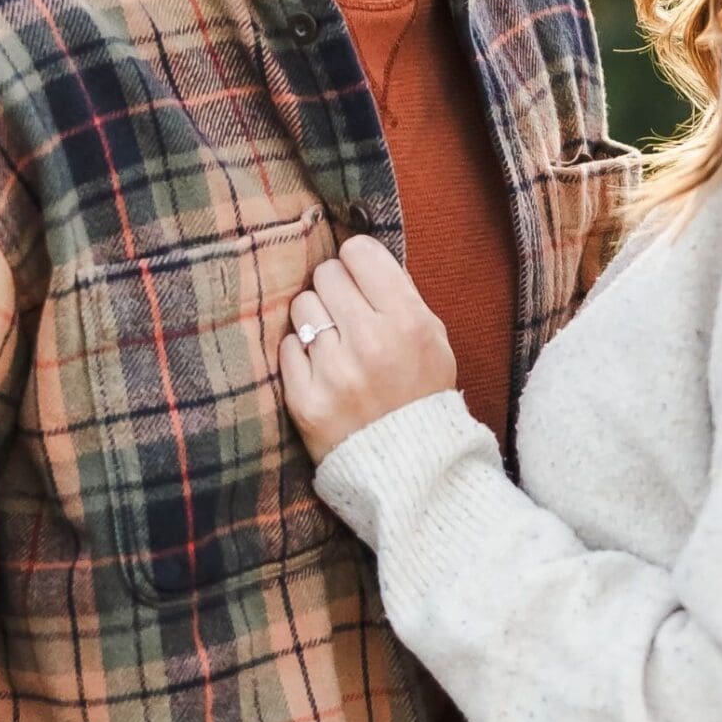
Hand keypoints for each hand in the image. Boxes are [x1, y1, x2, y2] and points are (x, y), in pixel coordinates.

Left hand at [279, 234, 457, 466]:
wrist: (410, 469)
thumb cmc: (422, 395)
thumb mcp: (434, 339)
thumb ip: (401, 295)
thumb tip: (359, 255)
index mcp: (408, 322)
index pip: (359, 252)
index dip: (358, 262)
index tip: (361, 278)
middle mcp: (370, 342)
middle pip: (326, 274)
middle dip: (336, 289)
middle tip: (347, 313)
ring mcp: (333, 373)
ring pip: (303, 307)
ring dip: (316, 319)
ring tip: (335, 343)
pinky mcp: (304, 400)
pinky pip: (287, 348)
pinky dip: (302, 356)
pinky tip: (322, 370)